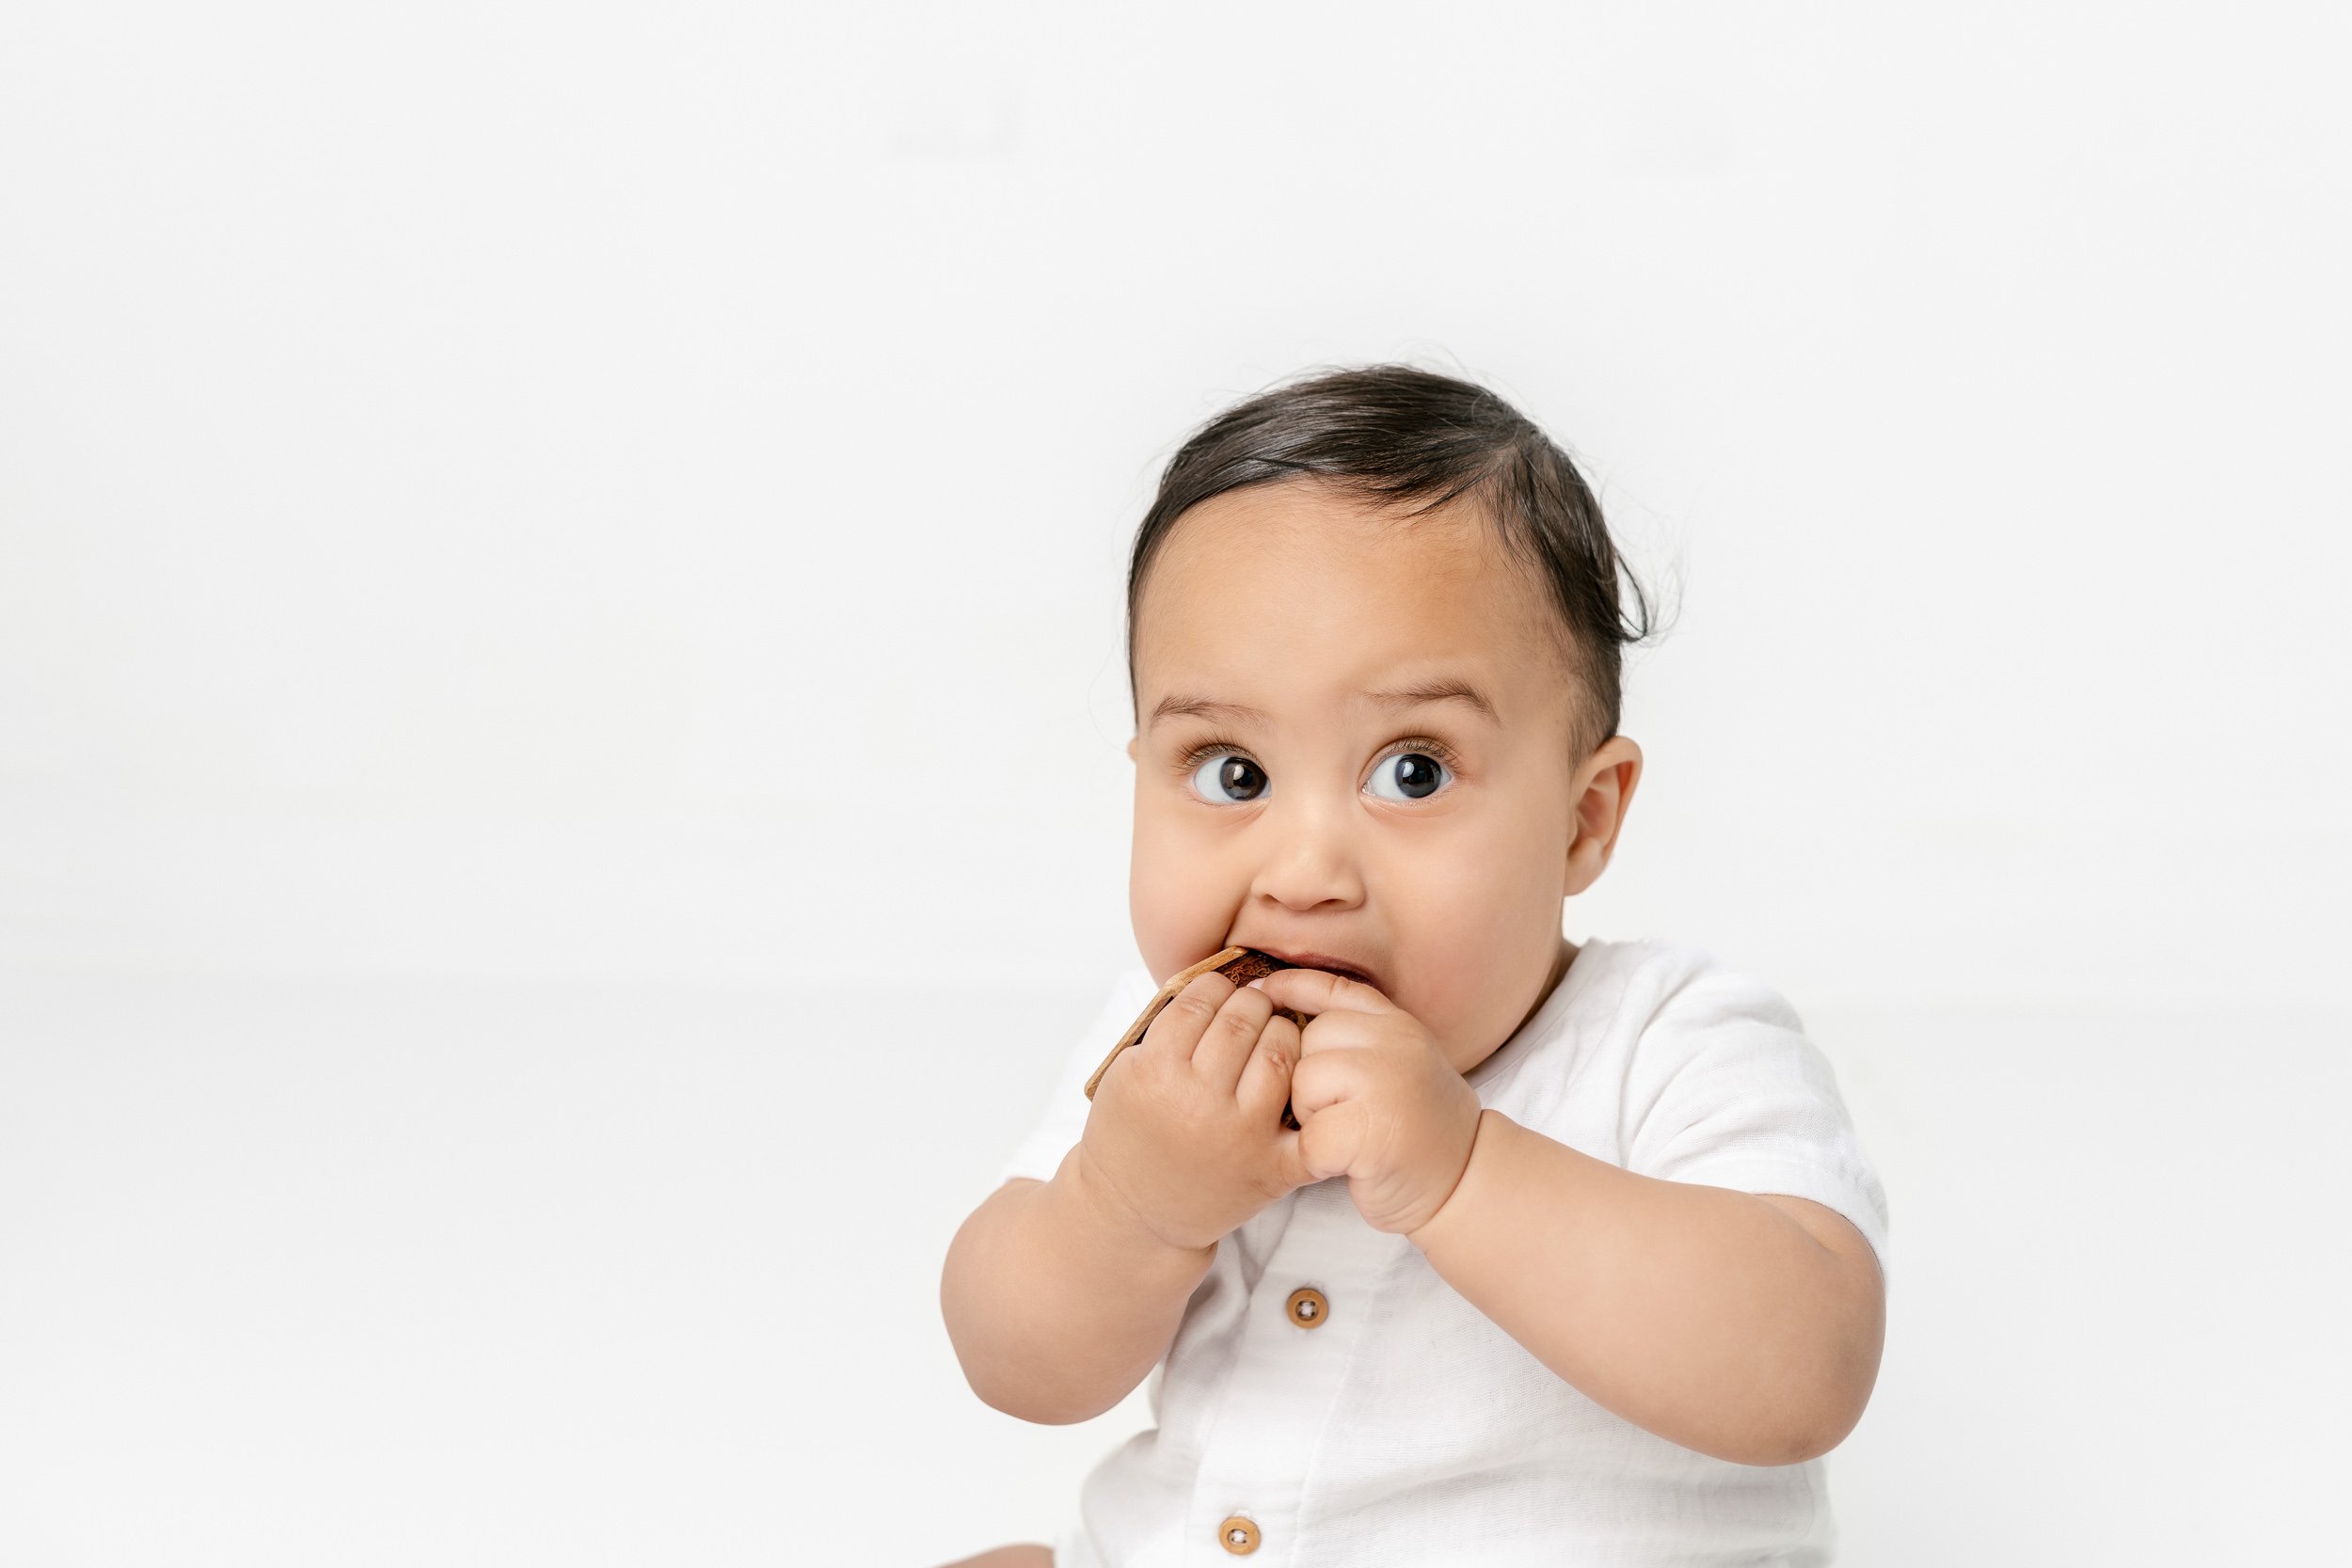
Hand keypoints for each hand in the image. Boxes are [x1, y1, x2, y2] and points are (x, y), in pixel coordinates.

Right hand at [1078, 968, 1317, 1253]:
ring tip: (1272, 1036)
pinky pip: (1308, 1114)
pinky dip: (1312, 1091)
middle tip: (1251, 1007)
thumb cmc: (1128, 1137)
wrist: (1133, 1214)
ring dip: (1280, 1032)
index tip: (1219, 991)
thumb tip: (1216, 985)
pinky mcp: (1271, 1168)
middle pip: (1241, 1020)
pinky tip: (1300, 1079)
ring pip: (1280, 1052)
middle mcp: (1197, 1102)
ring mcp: (1239, 1135)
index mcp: (1154, 1073)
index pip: (1199, 1002)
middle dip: (1250, 1003)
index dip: (1214, 987)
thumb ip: (1167, 1030)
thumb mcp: (1126, 1074)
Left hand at [1245, 968, 1483, 1235]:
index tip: (1265, 991)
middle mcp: (1396, 1045)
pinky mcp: (1372, 1134)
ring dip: (1311, 1117)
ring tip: (1350, 1134)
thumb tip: (1273, 990)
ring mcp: (1386, 1086)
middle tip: (1344, 1111)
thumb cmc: (1418, 1127)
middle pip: (1306, 1040)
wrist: (1465, 1184)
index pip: (1332, 989)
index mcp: (1399, 1026)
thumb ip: (1356, 1032)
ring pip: (1303, 1084)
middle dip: (1308, 1078)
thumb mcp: (1399, 1061)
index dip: (1292, 987)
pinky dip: (1318, 1157)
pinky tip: (1348, 1162)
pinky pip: (1310, 1136)